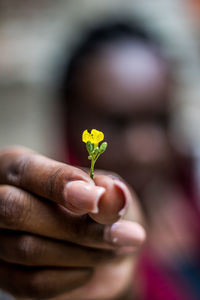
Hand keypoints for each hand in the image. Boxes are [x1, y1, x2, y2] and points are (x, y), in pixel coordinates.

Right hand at [0, 146, 144, 299]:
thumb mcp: (110, 194)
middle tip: (122, 234)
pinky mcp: (7, 276)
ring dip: (82, 252)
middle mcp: (2, 200)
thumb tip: (111, 193)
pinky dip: (70, 276)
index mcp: (20, 169)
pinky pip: (31, 282)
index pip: (28, 171)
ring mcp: (0, 240)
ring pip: (27, 248)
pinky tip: (89, 267)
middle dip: (75, 225)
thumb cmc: (99, 210)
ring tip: (113, 248)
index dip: (59, 183)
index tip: (95, 197)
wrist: (102, 250)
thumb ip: (109, 192)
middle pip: (16, 209)